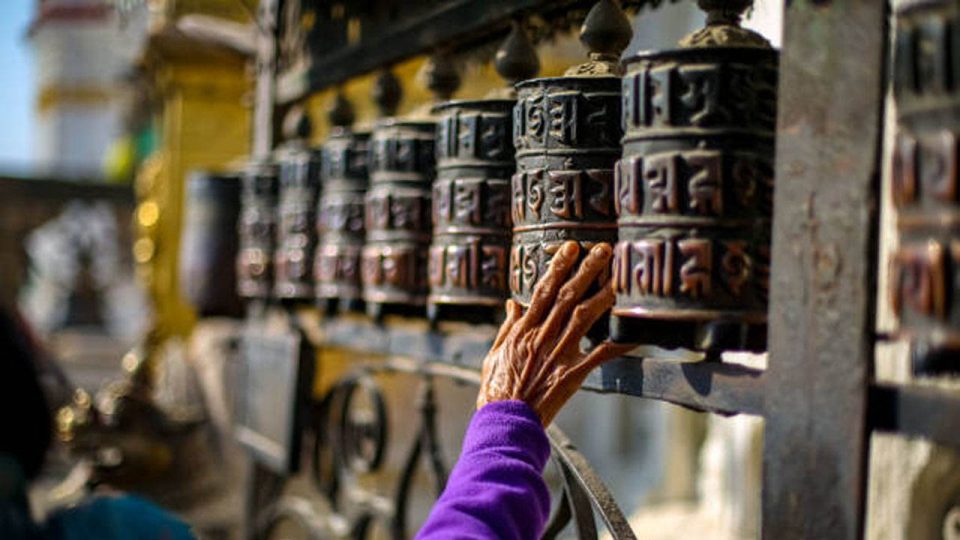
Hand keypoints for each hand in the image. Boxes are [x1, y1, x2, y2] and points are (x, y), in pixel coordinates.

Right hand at [477, 241, 633, 424]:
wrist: (505, 421)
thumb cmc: (497, 390)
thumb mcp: (494, 354)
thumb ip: (507, 327)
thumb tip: (513, 303)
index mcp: (523, 330)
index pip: (542, 290)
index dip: (558, 266)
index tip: (571, 247)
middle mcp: (542, 336)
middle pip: (567, 296)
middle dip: (586, 270)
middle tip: (604, 250)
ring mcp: (559, 354)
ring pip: (584, 317)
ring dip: (603, 296)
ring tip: (620, 279)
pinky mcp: (572, 374)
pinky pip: (600, 356)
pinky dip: (618, 344)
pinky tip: (635, 333)